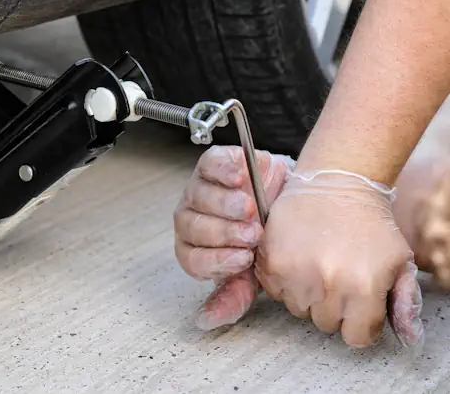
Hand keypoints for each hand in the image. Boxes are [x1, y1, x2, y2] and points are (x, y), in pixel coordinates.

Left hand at [174, 146, 292, 328]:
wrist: (294, 203)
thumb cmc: (271, 240)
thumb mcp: (257, 273)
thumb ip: (234, 296)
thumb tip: (204, 322)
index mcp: (197, 250)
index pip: (193, 260)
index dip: (216, 261)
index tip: (244, 258)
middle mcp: (192, 219)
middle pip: (192, 227)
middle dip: (222, 233)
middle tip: (252, 234)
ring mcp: (200, 189)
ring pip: (198, 196)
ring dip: (224, 204)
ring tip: (250, 209)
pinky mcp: (213, 164)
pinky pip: (209, 164)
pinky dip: (222, 170)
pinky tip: (240, 178)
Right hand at [255, 170, 423, 347]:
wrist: (334, 184)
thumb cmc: (368, 224)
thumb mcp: (399, 261)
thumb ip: (404, 302)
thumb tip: (406, 337)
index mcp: (364, 287)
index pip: (356, 337)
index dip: (359, 321)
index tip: (357, 303)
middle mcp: (328, 284)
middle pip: (325, 323)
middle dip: (332, 306)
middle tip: (336, 275)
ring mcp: (295, 273)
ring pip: (298, 309)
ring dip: (306, 294)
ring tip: (315, 265)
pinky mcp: (270, 262)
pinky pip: (274, 291)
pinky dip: (283, 281)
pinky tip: (296, 259)